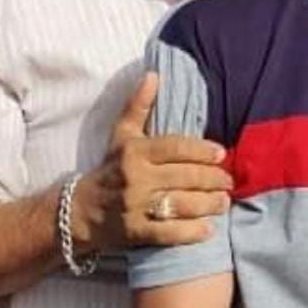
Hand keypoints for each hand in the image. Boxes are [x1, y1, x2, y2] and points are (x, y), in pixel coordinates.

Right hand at [72, 73, 232, 253]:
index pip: (177, 147)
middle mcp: (135, 177)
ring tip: (224, 202)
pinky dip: (192, 232)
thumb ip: (139, 106)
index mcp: (135, 151)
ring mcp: (135, 206)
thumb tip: (153, 75)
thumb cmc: (109, 169)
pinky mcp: (136, 232)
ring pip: (182, 204)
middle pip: (185, 177)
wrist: (79, 211)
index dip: (203, 151)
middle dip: (213, 179)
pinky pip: (170, 233)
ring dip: (209, 204)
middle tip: (228, 181)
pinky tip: (208, 229)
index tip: (221, 154)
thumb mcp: (121, 135)